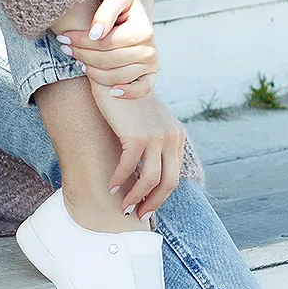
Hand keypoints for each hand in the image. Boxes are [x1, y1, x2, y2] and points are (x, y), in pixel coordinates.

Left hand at [59, 0, 158, 99]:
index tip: (63, 37)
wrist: (133, 18)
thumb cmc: (120, 7)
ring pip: (115, 77)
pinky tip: (110, 91)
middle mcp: (150, 49)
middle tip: (65, 49)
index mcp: (143, 31)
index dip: (81, 41)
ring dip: (92, 72)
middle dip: (81, 55)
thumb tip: (96, 33)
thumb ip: (106, 11)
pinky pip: (141, 90)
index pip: (105, 43)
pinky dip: (126, 92)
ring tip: (78, 62)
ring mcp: (151, 65)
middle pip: (107, 61)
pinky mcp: (150, 77)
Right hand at [89, 83, 186, 218]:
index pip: (174, 174)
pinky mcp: (137, 135)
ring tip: (124, 206)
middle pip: (169, 182)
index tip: (146, 205)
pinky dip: (119, 179)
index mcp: (177, 135)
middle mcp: (172, 136)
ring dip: (136, 196)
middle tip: (138, 214)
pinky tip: (110, 185)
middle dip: (153, 202)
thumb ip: (151, 140)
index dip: (161, 195)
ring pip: (150, 179)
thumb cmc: (125, 100)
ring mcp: (156, 136)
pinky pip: (129, 167)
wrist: (114, 74)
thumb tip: (141, 172)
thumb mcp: (146, 120)